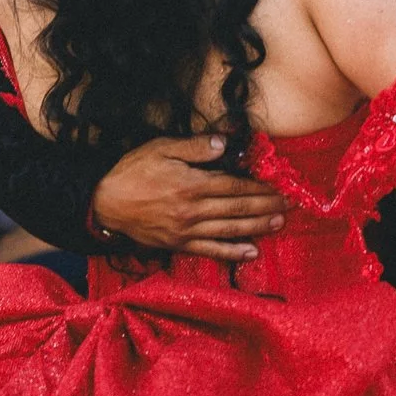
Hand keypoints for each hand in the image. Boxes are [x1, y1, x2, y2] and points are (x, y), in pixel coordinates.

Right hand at [90, 136, 289, 262]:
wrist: (105, 203)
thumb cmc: (132, 171)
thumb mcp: (161, 148)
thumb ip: (194, 147)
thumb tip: (223, 143)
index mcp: (191, 185)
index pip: (235, 187)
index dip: (260, 188)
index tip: (280, 186)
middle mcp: (192, 211)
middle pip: (238, 209)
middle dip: (267, 206)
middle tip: (290, 205)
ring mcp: (186, 231)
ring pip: (230, 230)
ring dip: (257, 227)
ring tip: (279, 223)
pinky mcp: (178, 244)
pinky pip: (211, 250)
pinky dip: (233, 252)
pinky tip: (251, 252)